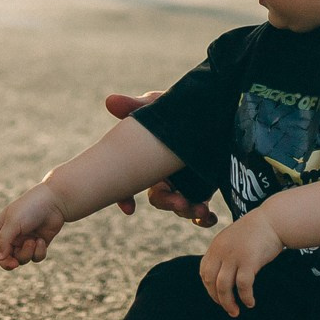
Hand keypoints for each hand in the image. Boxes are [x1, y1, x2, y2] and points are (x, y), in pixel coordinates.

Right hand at [0, 183, 67, 270]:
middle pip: (5, 258)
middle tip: (13, 263)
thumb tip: (0, 259)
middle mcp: (13, 235)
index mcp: (2, 227)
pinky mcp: (40, 243)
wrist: (56, 202)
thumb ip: (4, 241)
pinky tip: (41, 240)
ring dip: (26, 253)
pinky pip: (36, 257)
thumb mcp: (13, 223)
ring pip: (22, 259)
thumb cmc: (31, 208)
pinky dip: (38, 252)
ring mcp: (26, 240)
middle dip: (8, 263)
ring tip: (33, 240)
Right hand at [103, 92, 214, 223]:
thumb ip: (134, 106)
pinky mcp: (206, 187)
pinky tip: (209, 217)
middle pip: (159, 198)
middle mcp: (166, 175)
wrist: (210, 107)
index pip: (131, 184)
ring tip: (200, 209)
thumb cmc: (176, 108)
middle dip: (167, 203)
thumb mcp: (156, 106)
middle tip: (179, 202)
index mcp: (150, 160)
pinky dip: (204, 218)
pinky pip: (202, 211)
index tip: (129, 208)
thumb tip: (109, 101)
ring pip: (181, 206)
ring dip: (187, 211)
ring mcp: (186, 183)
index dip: (125, 198)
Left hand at [199, 208, 281, 316]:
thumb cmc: (257, 232)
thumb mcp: (233, 238)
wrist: (273, 221)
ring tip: (235, 311)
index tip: (218, 296)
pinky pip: (243, 285)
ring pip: (223, 286)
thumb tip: (223, 275)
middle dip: (217, 298)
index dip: (209, 287)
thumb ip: (225, 253)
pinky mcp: (249, 260)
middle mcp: (221, 251)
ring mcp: (234, 256)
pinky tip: (250, 302)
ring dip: (228, 303)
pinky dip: (245, 297)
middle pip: (211, 281)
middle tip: (227, 308)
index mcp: (216, 245)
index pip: (204, 271)